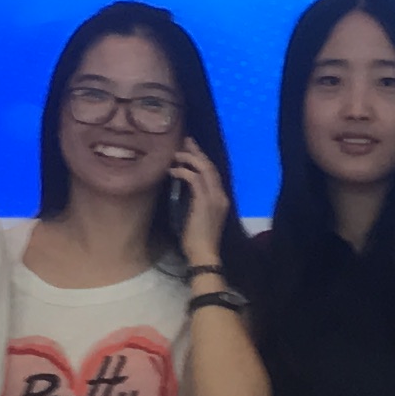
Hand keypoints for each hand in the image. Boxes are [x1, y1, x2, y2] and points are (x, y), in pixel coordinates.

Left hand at [170, 141, 232, 269]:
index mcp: (221, 199)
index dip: (202, 159)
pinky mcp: (204, 202)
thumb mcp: (200, 217)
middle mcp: (220, 195)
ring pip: (204, 168)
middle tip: (186, 141)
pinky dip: (183, 171)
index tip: (191, 150)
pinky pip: (194, 179)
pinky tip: (173, 170)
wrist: (204, 254)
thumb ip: (197, 202)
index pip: (213, 173)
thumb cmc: (198, 240)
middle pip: (210, 166)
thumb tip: (186, 190)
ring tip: (176, 154)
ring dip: (189, 158)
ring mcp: (214, 198)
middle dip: (197, 152)